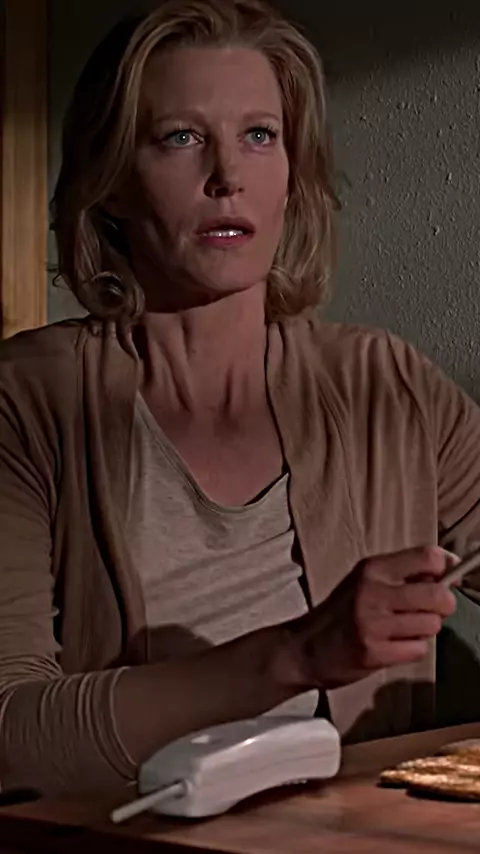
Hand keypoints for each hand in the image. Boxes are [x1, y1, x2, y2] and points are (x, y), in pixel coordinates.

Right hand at [287, 546, 456, 689]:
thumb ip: (402, 574)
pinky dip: (412, 649)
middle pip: (438, 594)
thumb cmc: (341, 613)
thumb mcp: (365, 582)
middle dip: (444, 605)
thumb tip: (448, 568)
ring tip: (403, 630)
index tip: (447, 576)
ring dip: (425, 630)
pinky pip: (418, 650)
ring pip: (432, 625)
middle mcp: (373, 592)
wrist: (305, 647)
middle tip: (432, 609)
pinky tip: (393, 646)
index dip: (446, 567)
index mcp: (372, 569)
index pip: (427, 557)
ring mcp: (373, 623)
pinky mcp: (374, 652)